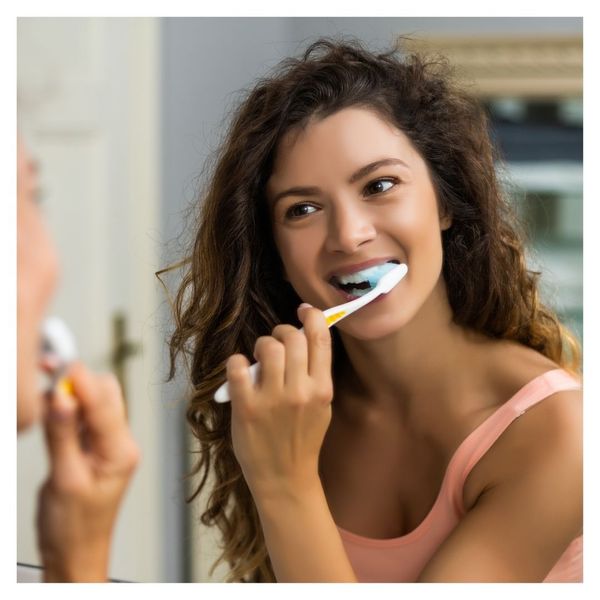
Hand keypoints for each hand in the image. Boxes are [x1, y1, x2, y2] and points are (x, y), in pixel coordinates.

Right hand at [36, 362, 139, 581]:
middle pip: (105, 394)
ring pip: (94, 402)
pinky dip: (65, 409)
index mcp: (121, 450)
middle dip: (77, 380)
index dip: (80, 379)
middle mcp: (120, 442)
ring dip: (70, 393)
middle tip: (47, 373)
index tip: (57, 364)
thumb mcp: (65, 480)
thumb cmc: (74, 527)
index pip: (104, 402)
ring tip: (44, 394)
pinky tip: (49, 411)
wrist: (75, 553)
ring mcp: (108, 444)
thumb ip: (62, 435)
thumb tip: (60, 396)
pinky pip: (82, 418)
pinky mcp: (94, 447)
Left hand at [227, 304, 333, 499]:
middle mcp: (300, 391)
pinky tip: (240, 370)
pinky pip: (237, 367)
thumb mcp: (321, 406)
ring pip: (267, 347)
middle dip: (282, 332)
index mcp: (322, 389)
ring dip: (261, 345)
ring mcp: (272, 400)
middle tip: (276, 344)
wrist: (285, 478)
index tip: (303, 311)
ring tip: (258, 358)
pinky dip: (236, 362)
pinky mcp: (247, 408)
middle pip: (292, 336)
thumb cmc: (302, 438)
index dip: (311, 316)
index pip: (320, 338)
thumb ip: (315, 374)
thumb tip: (304, 335)